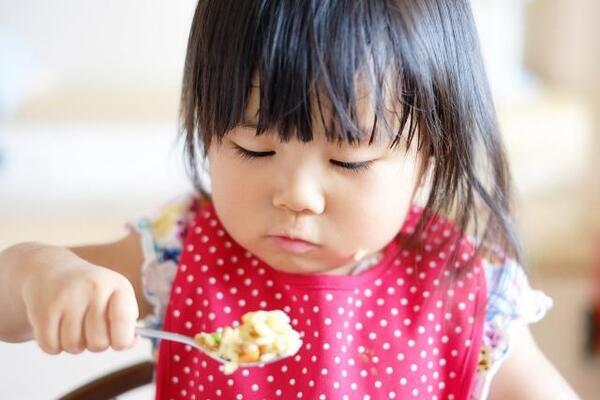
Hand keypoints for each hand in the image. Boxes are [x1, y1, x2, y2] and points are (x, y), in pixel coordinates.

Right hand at [20, 246, 138, 353]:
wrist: (51, 270)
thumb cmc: (91, 291)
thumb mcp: (115, 297)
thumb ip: (127, 323)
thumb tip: (128, 343)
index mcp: (118, 286)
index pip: (124, 321)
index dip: (122, 340)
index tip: (118, 341)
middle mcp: (94, 288)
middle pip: (99, 342)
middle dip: (95, 344)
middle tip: (90, 329)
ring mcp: (67, 297)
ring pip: (74, 346)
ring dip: (73, 344)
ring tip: (73, 324)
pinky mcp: (44, 308)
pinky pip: (51, 346)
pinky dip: (53, 344)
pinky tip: (56, 326)